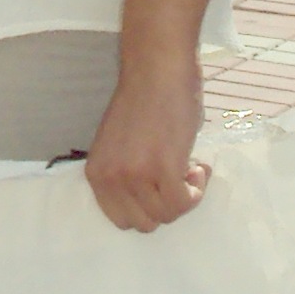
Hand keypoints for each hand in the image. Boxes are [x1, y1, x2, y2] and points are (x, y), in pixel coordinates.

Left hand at [84, 61, 210, 231]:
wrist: (157, 70)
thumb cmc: (144, 101)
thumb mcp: (120, 147)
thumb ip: (127, 176)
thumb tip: (152, 201)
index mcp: (96, 174)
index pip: (121, 219)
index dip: (146, 206)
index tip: (160, 185)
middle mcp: (111, 178)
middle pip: (145, 224)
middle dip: (166, 204)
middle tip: (178, 176)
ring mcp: (135, 175)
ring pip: (167, 216)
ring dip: (185, 195)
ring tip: (188, 164)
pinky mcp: (163, 169)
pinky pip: (184, 202)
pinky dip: (197, 189)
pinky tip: (198, 165)